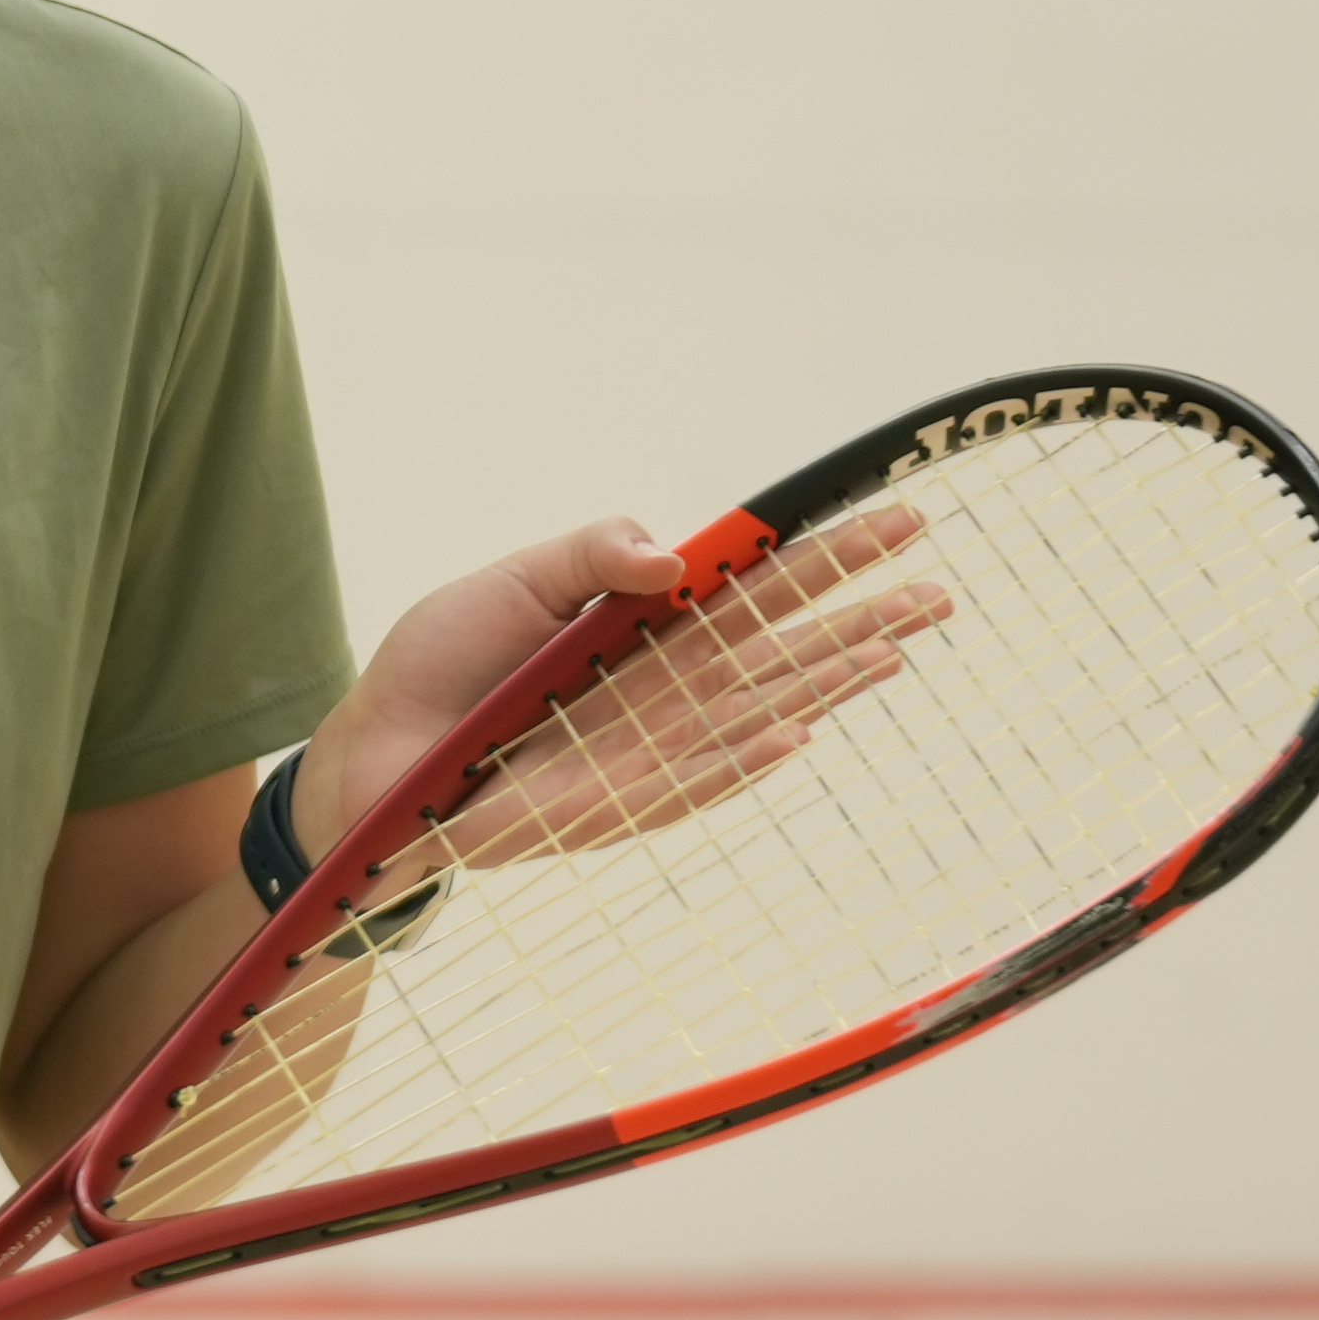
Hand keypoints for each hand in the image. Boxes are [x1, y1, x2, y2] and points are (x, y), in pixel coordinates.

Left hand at [285, 510, 953, 874]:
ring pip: (764, 710)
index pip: (761, 582)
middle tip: (941, 591)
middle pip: (787, 647)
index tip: (900, 517)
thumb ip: (595, 553)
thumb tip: (677, 553)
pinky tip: (800, 733)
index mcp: (655, 622)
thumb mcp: (515, 581)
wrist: (377, 755)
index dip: (829, 553)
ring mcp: (657, 745)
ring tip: (898, 649)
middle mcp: (672, 684)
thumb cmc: (447, 663)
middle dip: (863, 619)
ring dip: (829, 684)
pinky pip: (698, 780)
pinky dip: (746, 757)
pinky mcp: (623, 801)